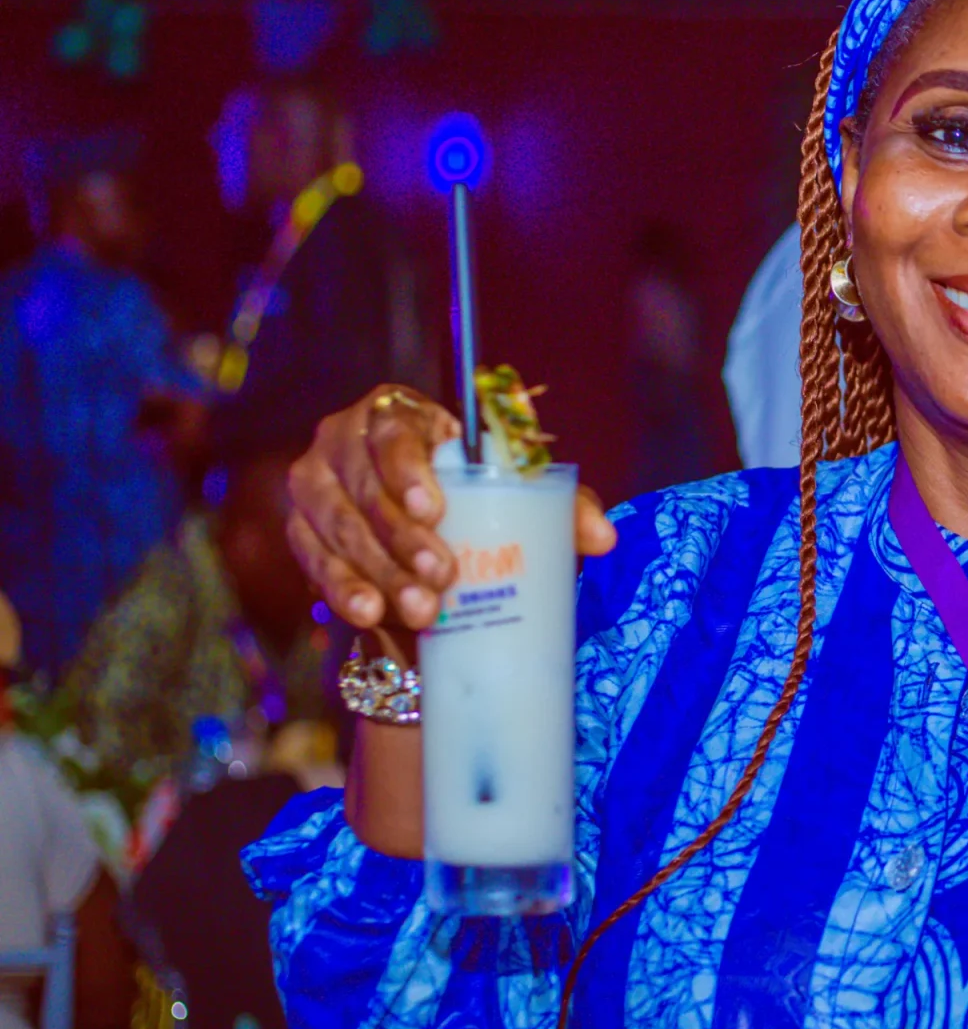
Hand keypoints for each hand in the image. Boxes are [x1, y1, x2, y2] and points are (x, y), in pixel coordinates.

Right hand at [285, 384, 616, 633]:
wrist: (427, 554)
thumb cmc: (481, 508)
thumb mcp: (522, 502)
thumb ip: (562, 510)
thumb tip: (604, 538)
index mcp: (401, 415)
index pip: (395, 432)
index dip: (407, 470)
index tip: (434, 510)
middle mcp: (346, 441)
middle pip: (365, 488)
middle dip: (402, 537)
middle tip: (441, 578)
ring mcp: (317, 486)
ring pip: (340, 529)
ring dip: (379, 572)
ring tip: (422, 611)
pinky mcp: (301, 532)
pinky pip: (315, 561)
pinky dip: (343, 589)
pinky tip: (368, 614)